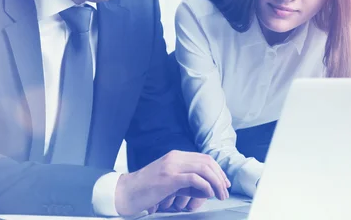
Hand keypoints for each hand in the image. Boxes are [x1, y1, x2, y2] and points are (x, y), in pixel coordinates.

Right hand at [115, 150, 230, 215]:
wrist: (126, 192)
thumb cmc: (146, 189)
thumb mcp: (168, 179)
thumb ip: (185, 180)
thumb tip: (205, 187)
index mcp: (175, 156)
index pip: (204, 158)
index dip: (217, 170)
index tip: (224, 183)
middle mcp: (175, 158)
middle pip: (207, 162)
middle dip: (220, 177)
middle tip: (225, 191)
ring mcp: (171, 167)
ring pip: (203, 169)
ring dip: (216, 183)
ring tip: (220, 194)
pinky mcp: (169, 178)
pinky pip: (194, 179)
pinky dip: (205, 186)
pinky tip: (207, 194)